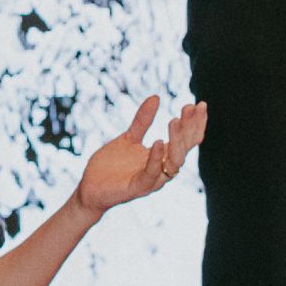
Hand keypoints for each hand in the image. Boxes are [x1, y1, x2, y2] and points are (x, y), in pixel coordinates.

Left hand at [72, 96, 208, 216]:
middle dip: (191, 128)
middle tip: (193, 107)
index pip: (186, 140)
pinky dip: (156, 157)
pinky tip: (158, 141)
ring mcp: (152, 180)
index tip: (197, 104)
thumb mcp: (128, 137)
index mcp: (163, 157)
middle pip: (186, 149)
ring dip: (177, 141)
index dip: (193, 123)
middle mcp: (162, 169)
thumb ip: (142, 120)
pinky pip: (151, 172)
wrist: (89, 188)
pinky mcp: (137, 187)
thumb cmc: (111, 166)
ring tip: (175, 120)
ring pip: (175, 162)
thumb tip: (156, 97)